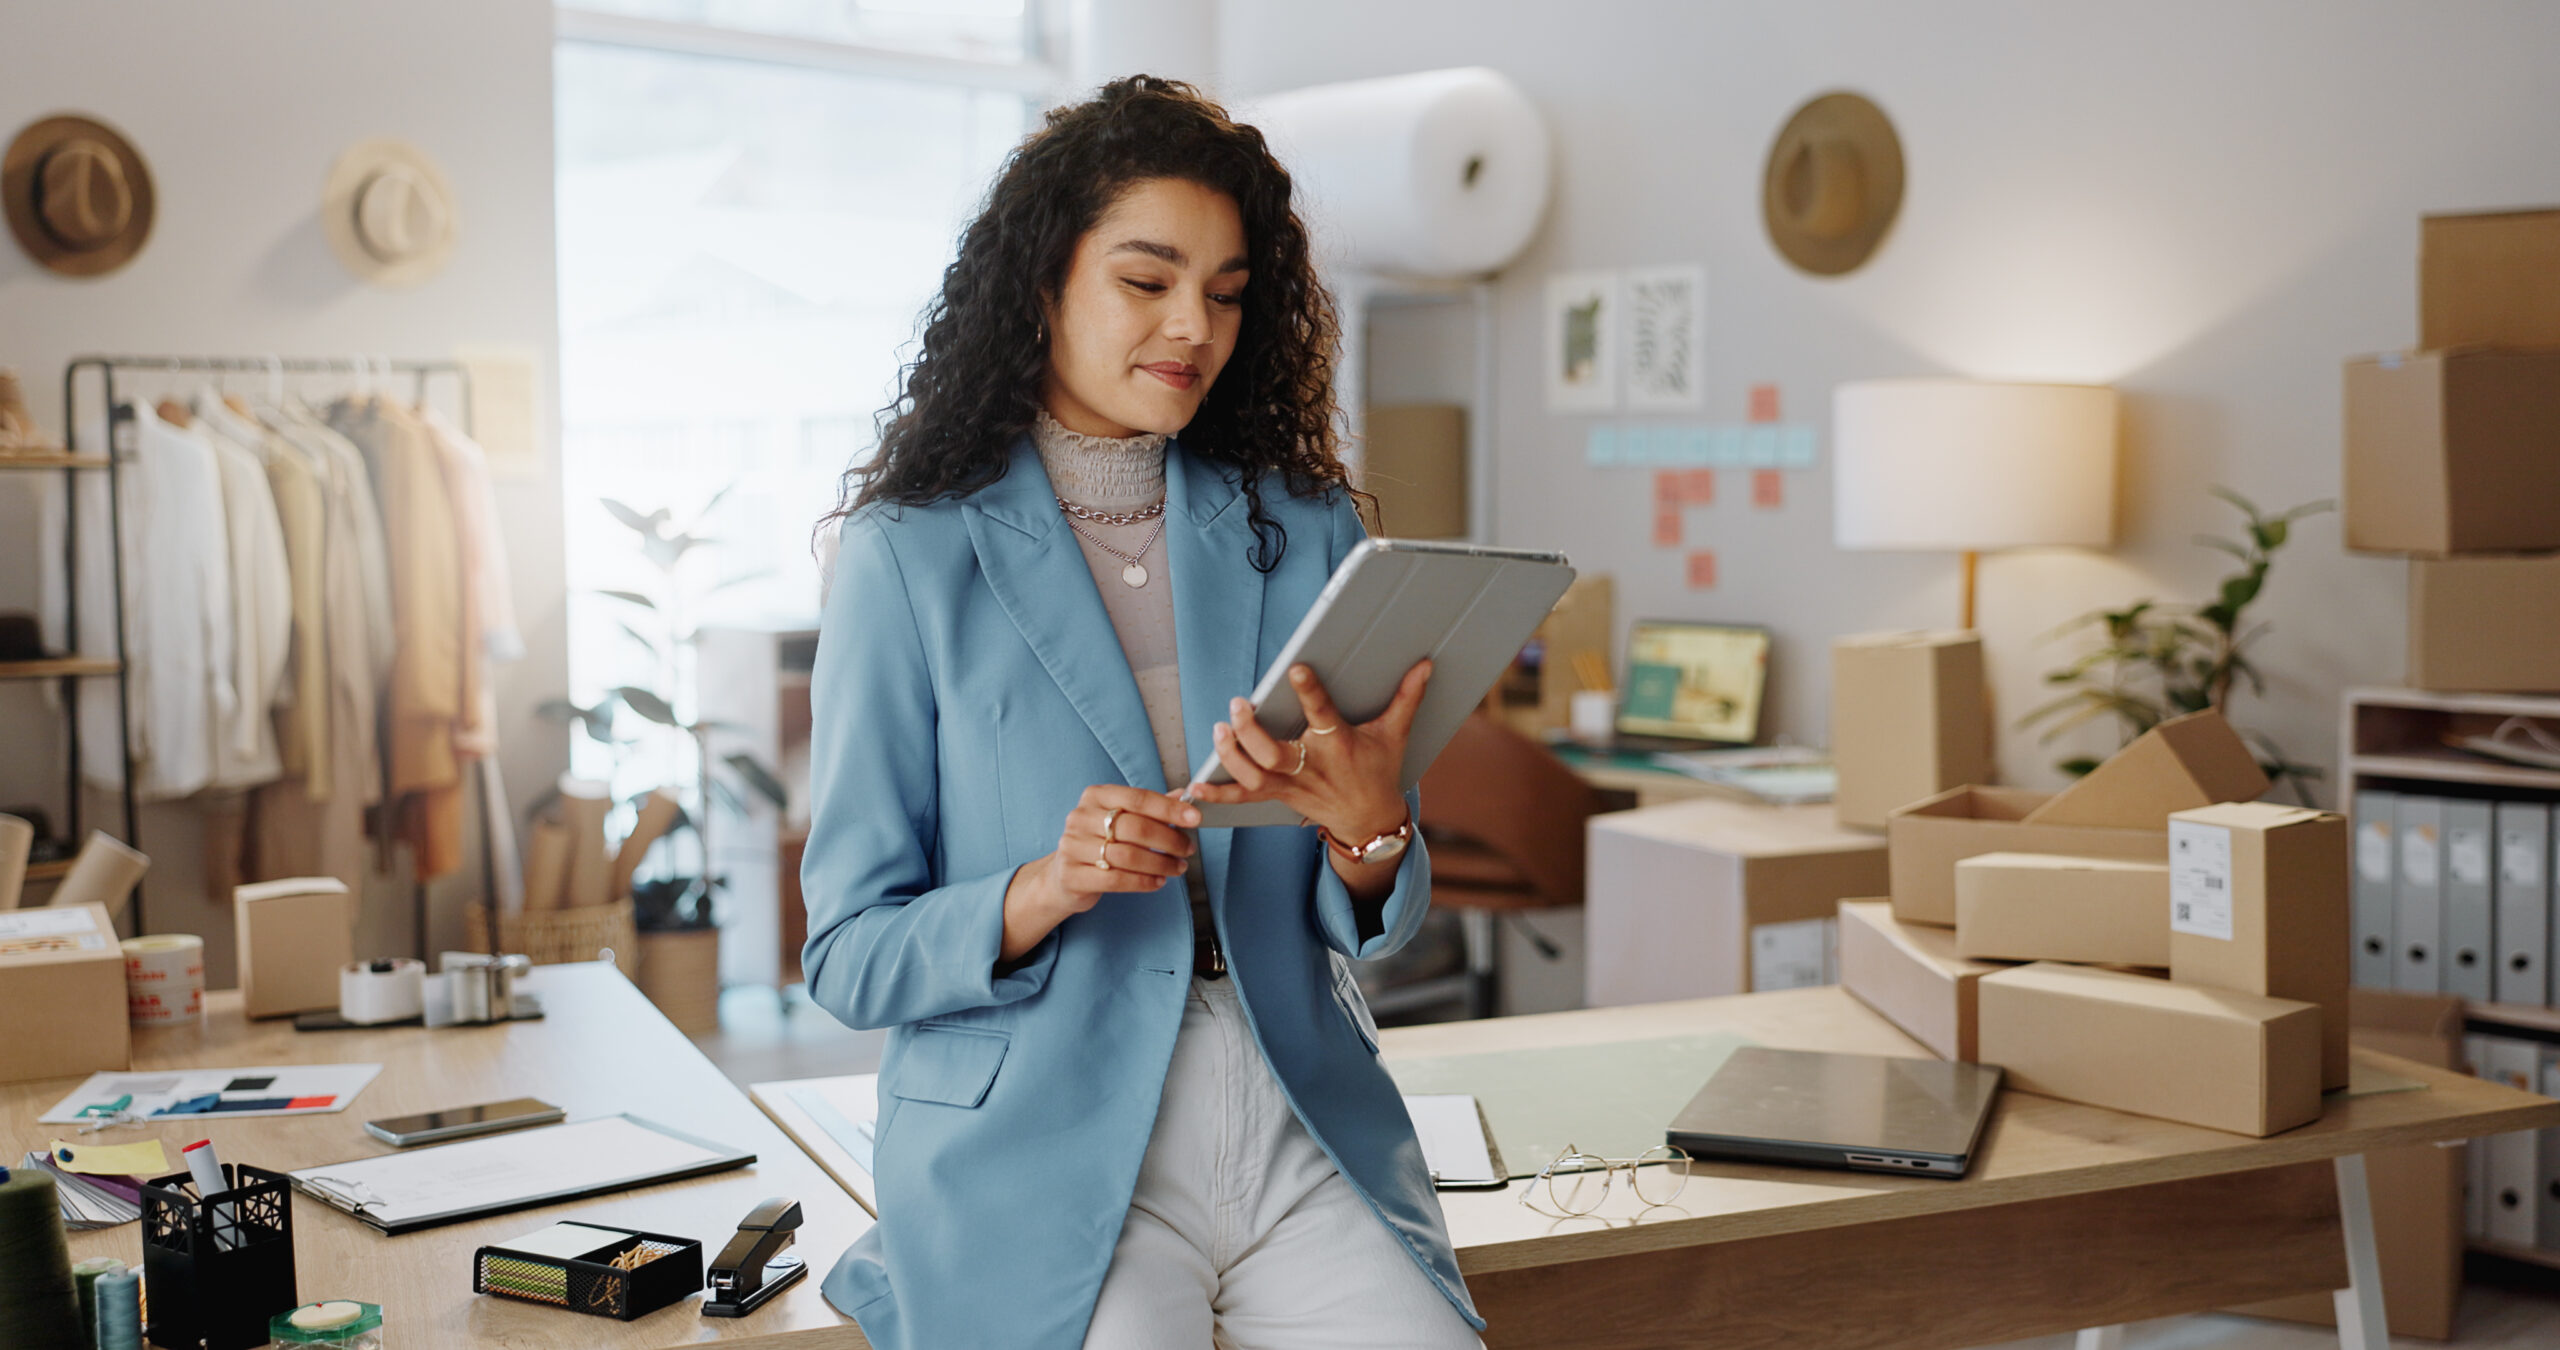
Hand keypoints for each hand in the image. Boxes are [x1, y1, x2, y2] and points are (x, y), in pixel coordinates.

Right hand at [1000, 786, 1199, 961]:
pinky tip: (1159, 881)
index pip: (1138, 798)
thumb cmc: (1098, 843)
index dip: (1169, 808)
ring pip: (1128, 855)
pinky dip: (1144, 882)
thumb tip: (1183, 795)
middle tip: (1188, 849)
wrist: (1063, 876)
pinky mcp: (1072, 875)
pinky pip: (1116, 880)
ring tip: (1177, 867)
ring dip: (1160, 863)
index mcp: (1095, 796)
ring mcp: (1072, 846)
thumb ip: (1150, 808)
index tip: (1195, 817)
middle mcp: (1080, 817)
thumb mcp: (1120, 820)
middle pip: (1135, 827)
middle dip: (1169, 839)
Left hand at [1187, 659, 1430, 844]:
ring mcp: (1291, 785)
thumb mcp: (1395, 734)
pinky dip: (1218, 794)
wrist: (1369, 821)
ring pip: (1254, 775)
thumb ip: (1406, 697)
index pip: (1323, 715)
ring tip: (1219, 729)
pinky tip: (1195, 786)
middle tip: (1238, 705)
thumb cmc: (1379, 771)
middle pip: (1274, 754)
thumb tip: (1425, 664)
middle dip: (1250, 732)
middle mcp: (1311, 767)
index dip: (1309, 692)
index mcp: (1338, 745)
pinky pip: (1243, 797)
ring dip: (1231, 755)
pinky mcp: (1277, 796)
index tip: (1296, 668)